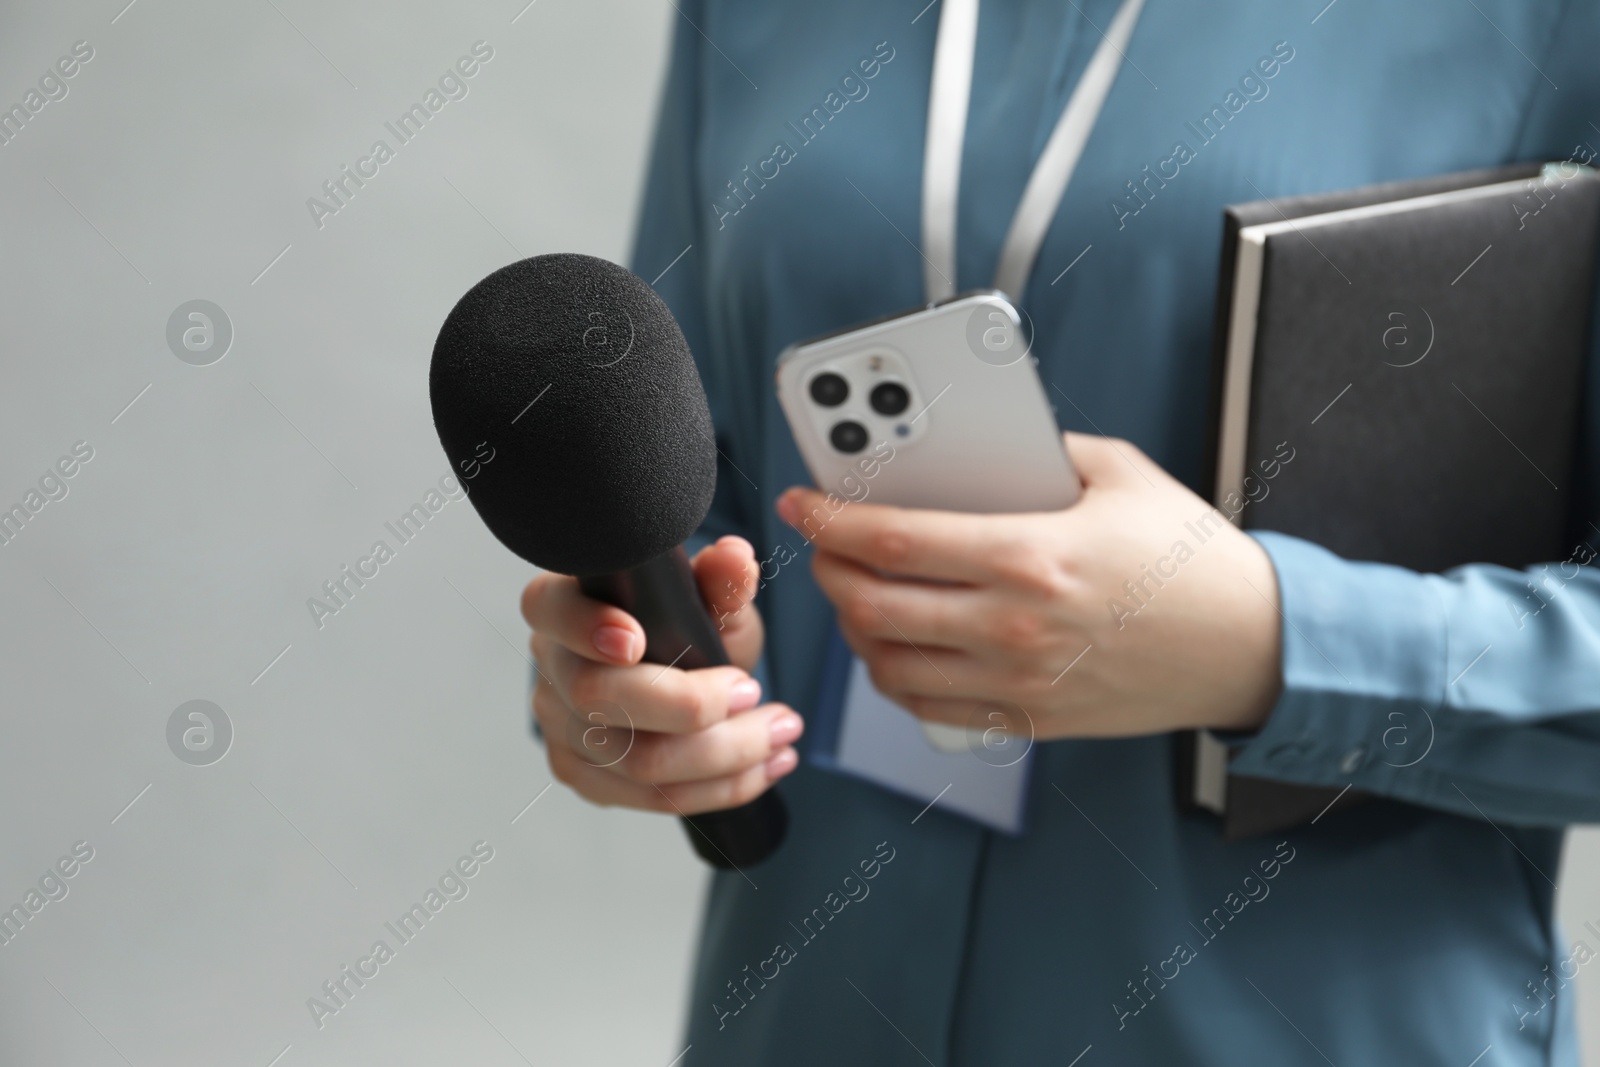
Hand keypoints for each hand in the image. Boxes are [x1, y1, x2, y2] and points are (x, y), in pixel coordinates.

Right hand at [522, 536, 801, 813]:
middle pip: (598, 698)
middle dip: (688, 704)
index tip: (636, 639)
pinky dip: (719, 788)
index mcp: (563, 605)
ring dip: (724, 754)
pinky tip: (764, 768)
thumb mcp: (709, 597)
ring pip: (635, 760)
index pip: (550, 610)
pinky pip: (651, 798)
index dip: (583, 626)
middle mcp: (552, 668)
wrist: (684, 675)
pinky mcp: (587, 777)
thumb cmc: (685, 626)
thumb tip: (735, 560)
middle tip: (754, 691)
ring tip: (782, 733)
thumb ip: (722, 579)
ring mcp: (561, 729)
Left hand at [780, 433, 1282, 740]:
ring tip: (856, 592)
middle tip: (823, 545)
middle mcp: (1013, 626)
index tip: (803, 502)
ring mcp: (1017, 682)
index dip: (831, 520)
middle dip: (828, 570)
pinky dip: (894, 676)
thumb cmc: (1188, 556)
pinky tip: (897, 644)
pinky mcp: (1028, 719)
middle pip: (873, 605)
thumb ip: (1040, 451)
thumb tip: (973, 443)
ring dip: (854, 626)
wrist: (1247, 646)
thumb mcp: (1119, 474)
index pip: (893, 540)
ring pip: (889, 665)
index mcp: (1030, 555)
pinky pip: (928, 709)